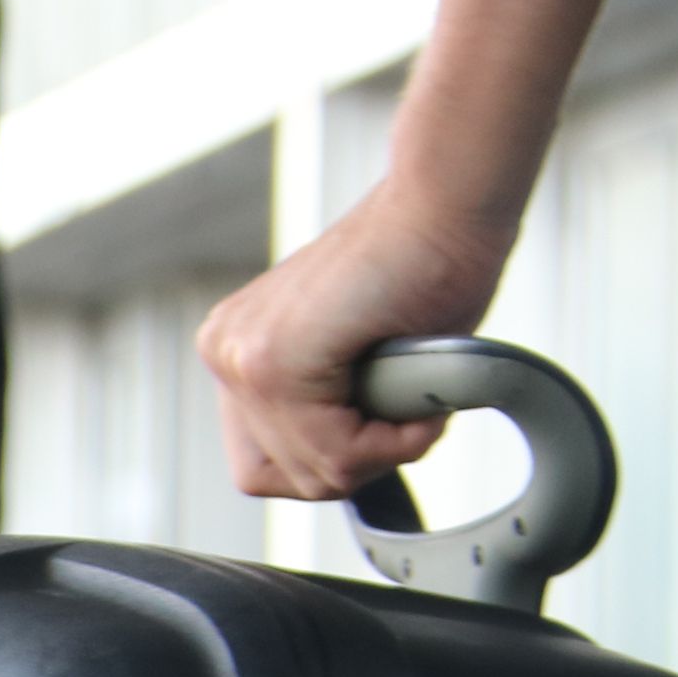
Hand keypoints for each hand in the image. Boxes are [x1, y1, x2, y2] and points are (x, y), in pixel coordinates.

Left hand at [198, 183, 513, 502]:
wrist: (451, 200)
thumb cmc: (428, 266)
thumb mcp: (356, 356)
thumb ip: (325, 407)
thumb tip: (329, 471)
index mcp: (238, 349)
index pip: (260, 462)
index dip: (331, 461)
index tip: (380, 428)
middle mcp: (226, 351)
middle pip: (276, 475)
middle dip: (356, 463)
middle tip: (407, 420)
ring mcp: (243, 356)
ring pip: (311, 471)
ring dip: (382, 453)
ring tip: (418, 404)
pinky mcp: (275, 360)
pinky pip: (336, 453)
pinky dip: (393, 444)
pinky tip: (421, 404)